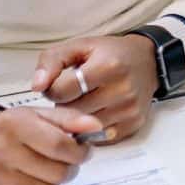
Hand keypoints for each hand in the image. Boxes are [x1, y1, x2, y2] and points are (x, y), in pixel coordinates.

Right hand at [0, 105, 101, 184]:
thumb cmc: (17, 129)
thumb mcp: (41, 115)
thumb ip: (70, 119)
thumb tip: (96, 127)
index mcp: (14, 123)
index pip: (60, 146)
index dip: (80, 153)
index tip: (83, 152)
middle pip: (56, 173)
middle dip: (68, 169)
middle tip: (63, 163)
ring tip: (45, 173)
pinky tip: (28, 184)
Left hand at [31, 35, 158, 141]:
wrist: (148, 61)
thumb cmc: (109, 53)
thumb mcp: (79, 46)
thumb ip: (52, 61)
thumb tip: (36, 86)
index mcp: (107, 66)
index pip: (63, 91)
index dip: (53, 89)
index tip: (59, 84)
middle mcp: (122, 89)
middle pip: (73, 111)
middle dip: (66, 105)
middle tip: (72, 94)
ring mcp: (129, 109)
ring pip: (85, 128)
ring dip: (78, 119)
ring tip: (83, 102)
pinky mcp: (134, 124)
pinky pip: (100, 138)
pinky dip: (92, 129)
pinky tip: (95, 114)